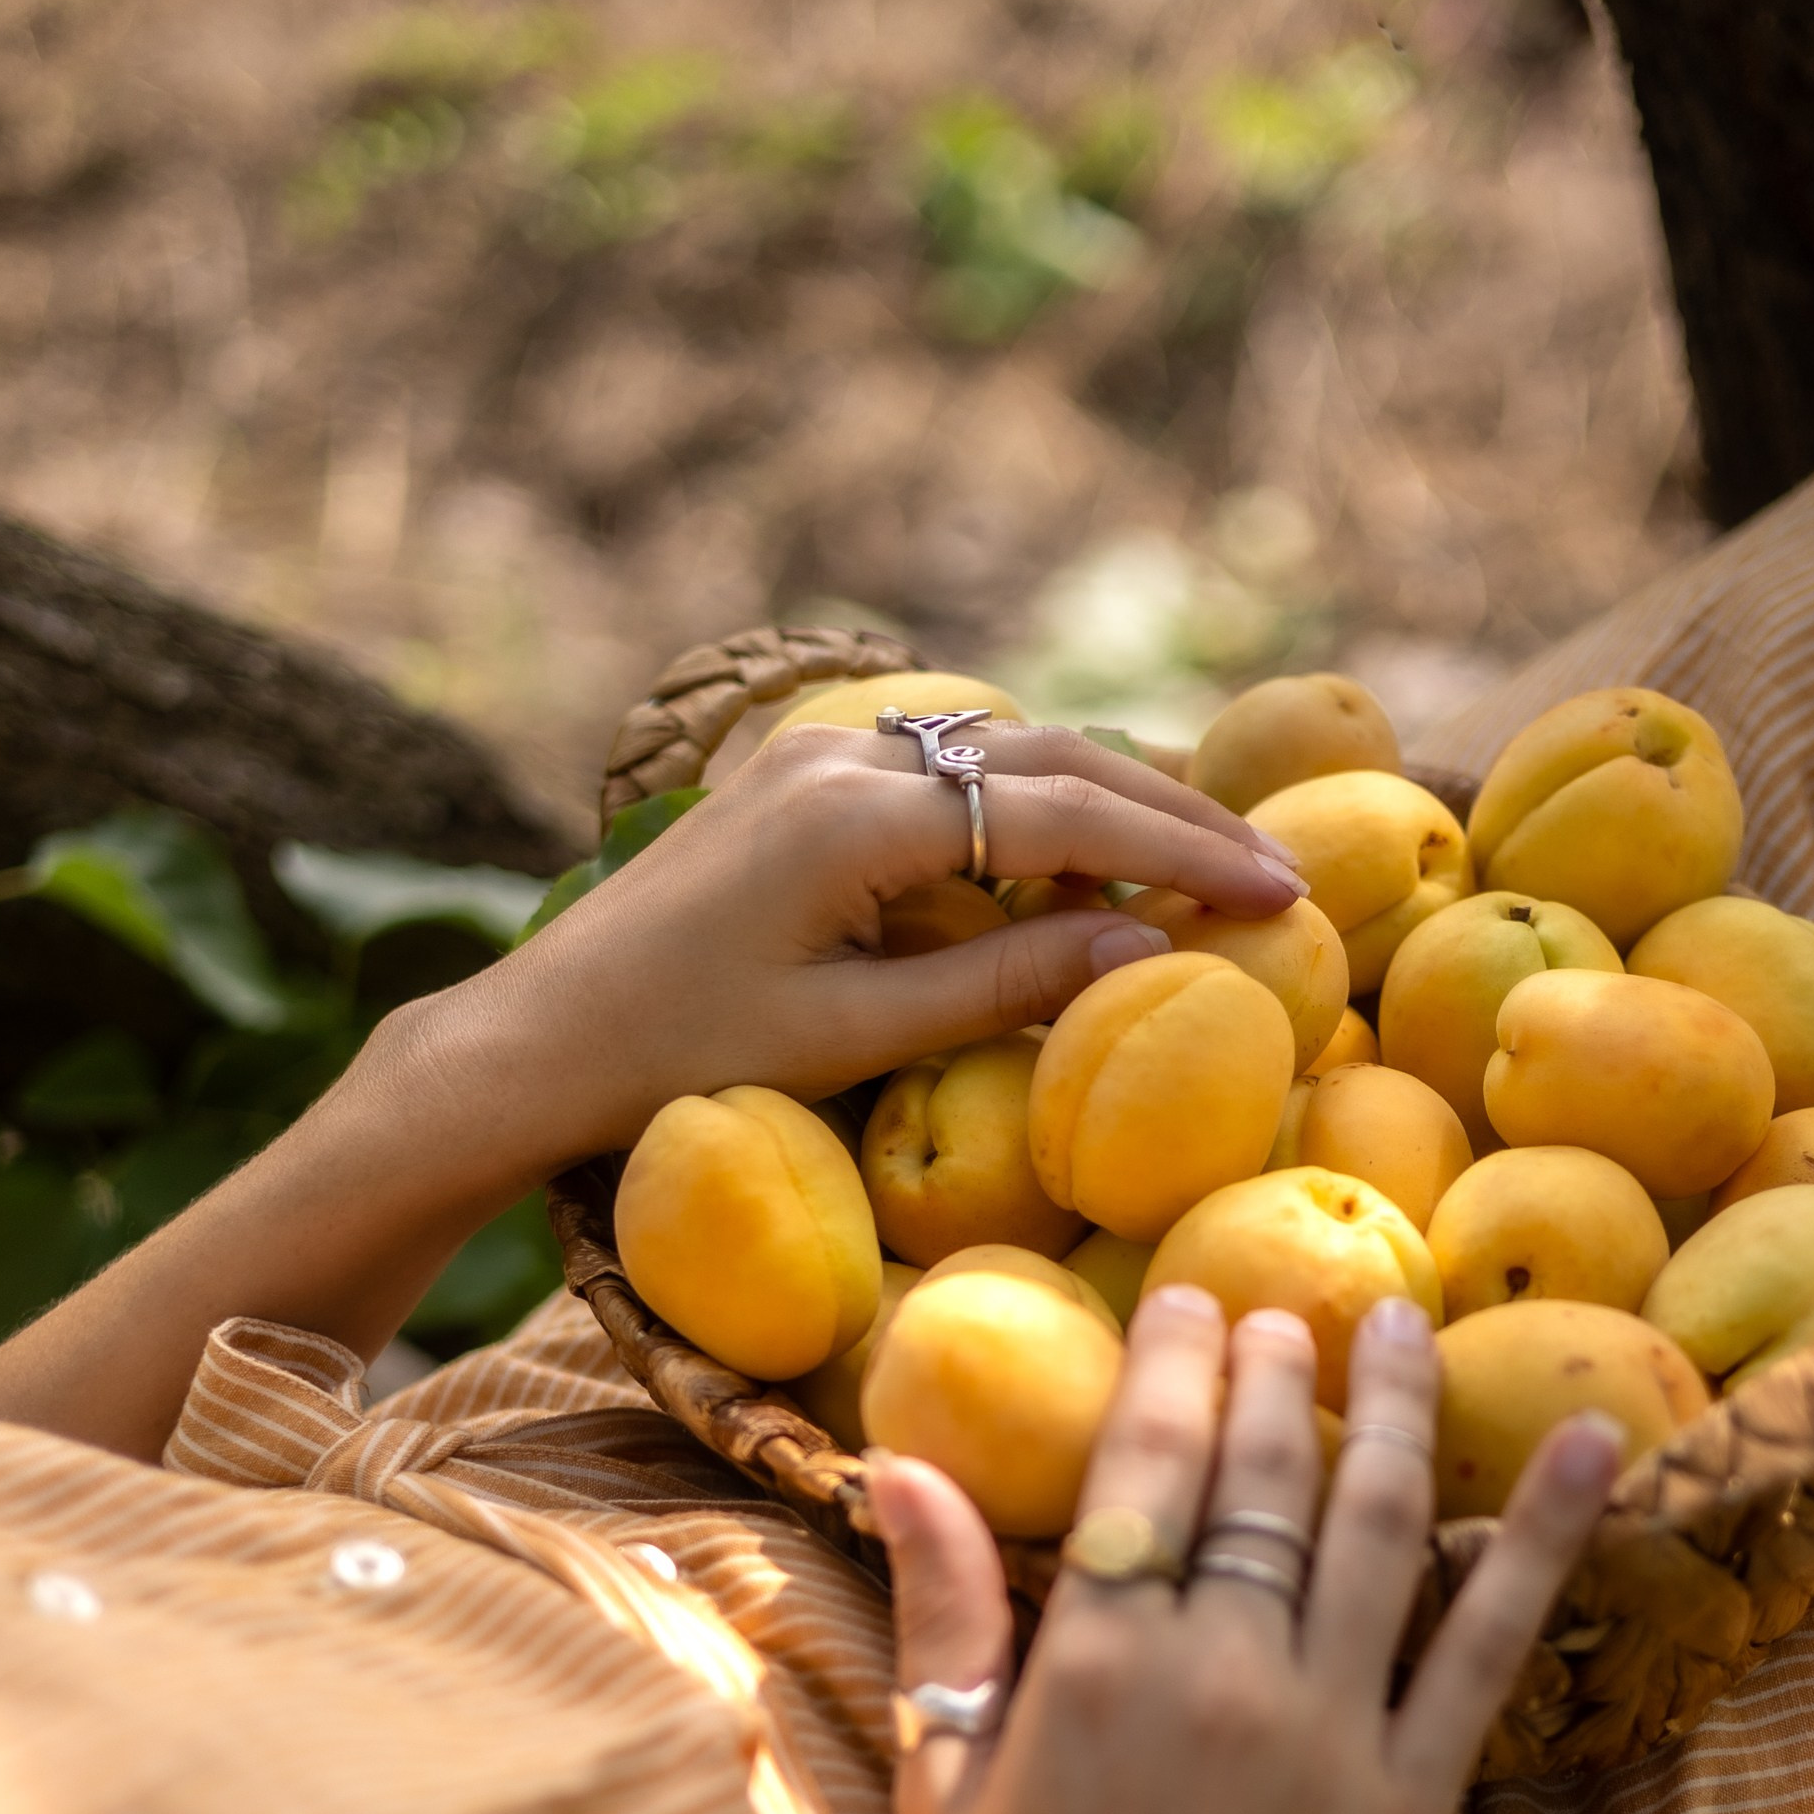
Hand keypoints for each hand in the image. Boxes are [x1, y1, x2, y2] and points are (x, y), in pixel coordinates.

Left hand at [410, 720, 1307, 1186]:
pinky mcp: (795, 782)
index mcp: (859, 815)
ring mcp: (814, 758)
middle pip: (1051, 756)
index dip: (1186, 851)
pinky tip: (1078, 859)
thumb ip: (1004, 983)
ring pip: (1002, 751)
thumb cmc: (680, 1062)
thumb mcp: (855, 1035)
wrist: (531, 1042)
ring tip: (1199, 865)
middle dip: (1171, 810)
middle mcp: (843, 756)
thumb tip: (1152, 947)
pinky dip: (1030, 805)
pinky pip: (944, 769)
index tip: (1282, 892)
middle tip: (1273, 870)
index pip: (1068, 813)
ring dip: (1106, 801)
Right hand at [864, 1288, 1620, 1813]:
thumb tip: (902, 1463)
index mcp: (1095, 1664)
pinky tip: (1600, 1440)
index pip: (1148, 1464)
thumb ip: (939, 1615)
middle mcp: (1222, 1675)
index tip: (1192, 1298)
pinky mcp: (1415, 1800)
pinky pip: (1492, 1642)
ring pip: (1379, 1524)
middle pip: (1266, 1477)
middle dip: (1279, 1370)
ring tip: (1407, 1321)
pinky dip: (1548, 1536)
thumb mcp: (944, 1785)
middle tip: (1293, 1301)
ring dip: (1399, 1407)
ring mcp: (1330, 1735)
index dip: (1174, 1365)